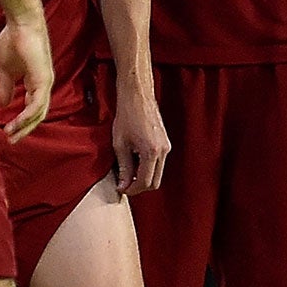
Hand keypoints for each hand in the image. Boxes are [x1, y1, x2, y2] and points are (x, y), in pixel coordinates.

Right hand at [0, 15, 52, 141]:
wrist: (20, 24)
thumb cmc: (13, 40)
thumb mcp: (6, 70)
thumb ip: (5, 87)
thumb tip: (3, 104)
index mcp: (35, 82)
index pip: (32, 107)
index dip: (21, 121)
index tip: (6, 131)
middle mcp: (43, 85)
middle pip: (37, 114)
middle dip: (24, 129)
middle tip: (10, 140)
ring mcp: (45, 83)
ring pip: (38, 113)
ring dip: (24, 126)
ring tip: (10, 135)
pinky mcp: (43, 80)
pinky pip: (37, 104)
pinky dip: (27, 116)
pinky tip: (16, 123)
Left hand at [110, 79, 169, 194]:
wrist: (137, 96)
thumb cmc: (127, 116)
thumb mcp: (120, 144)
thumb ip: (124, 168)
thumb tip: (123, 185)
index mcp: (152, 152)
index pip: (145, 182)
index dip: (132, 190)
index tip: (121, 189)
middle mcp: (163, 151)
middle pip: (155, 182)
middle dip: (139, 186)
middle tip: (124, 184)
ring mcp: (166, 147)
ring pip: (157, 173)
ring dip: (143, 177)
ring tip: (127, 170)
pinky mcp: (165, 143)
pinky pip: (159, 163)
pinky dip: (147, 167)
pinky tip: (134, 160)